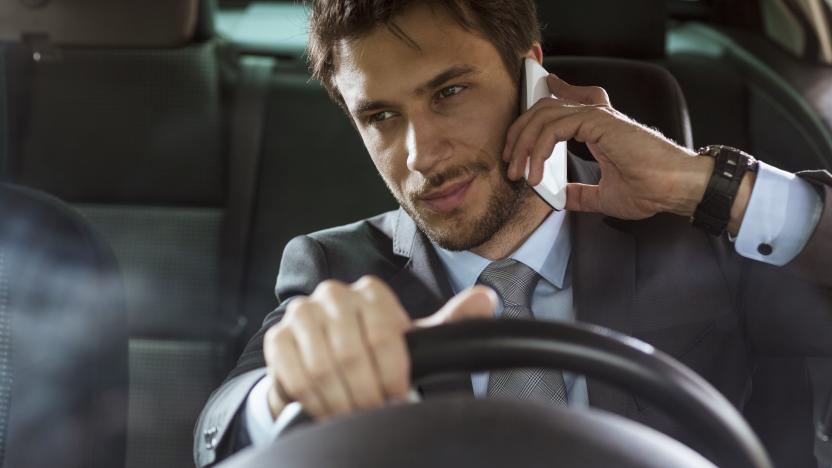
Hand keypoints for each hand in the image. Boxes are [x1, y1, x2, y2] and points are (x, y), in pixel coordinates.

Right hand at [263, 276, 496, 420]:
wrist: (328, 367)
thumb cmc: (375, 355)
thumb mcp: (415, 342)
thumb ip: (451, 322)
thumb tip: (486, 299)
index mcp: (370, 292)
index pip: (384, 334)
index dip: (392, 373)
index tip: (398, 396)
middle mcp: (333, 295)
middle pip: (351, 352)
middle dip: (365, 392)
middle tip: (374, 411)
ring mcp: (302, 314)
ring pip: (322, 366)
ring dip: (340, 400)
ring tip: (352, 414)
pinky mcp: (278, 338)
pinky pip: (294, 375)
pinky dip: (313, 400)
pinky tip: (326, 409)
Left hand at [502, 74, 714, 219]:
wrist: (677, 189)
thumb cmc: (652, 190)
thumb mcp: (605, 196)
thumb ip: (581, 194)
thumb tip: (560, 199)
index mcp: (600, 129)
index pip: (566, 105)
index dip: (544, 104)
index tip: (521, 124)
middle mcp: (597, 118)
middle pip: (545, 108)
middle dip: (520, 133)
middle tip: (510, 162)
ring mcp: (598, 117)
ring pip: (544, 115)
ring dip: (524, 144)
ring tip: (519, 173)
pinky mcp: (600, 122)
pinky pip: (555, 127)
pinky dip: (539, 150)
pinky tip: (537, 174)